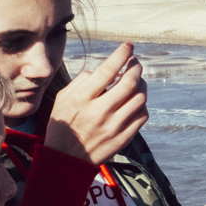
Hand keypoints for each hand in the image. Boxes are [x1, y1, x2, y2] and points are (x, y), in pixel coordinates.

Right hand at [45, 41, 147, 164]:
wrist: (65, 159)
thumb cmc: (63, 124)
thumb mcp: (63, 99)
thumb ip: (82, 81)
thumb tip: (102, 70)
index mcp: (82, 99)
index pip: (107, 71)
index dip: (121, 55)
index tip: (128, 46)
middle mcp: (99, 112)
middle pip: (130, 83)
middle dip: (136, 68)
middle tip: (135, 63)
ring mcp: (113, 126)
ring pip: (140, 99)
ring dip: (142, 85)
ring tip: (136, 81)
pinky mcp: (123, 138)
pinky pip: (142, 116)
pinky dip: (141, 104)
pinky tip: (134, 101)